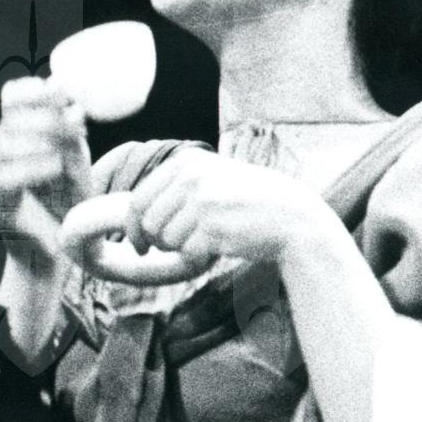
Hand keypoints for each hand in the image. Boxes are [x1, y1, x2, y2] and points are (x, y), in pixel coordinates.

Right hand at [0, 78, 93, 255]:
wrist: (60, 248)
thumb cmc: (67, 200)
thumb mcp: (76, 157)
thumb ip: (69, 127)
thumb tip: (64, 89)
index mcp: (16, 132)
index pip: (12, 97)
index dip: (34, 90)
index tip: (62, 93)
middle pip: (10, 118)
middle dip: (46, 118)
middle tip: (75, 126)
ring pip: (4, 144)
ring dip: (41, 141)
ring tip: (67, 151)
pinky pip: (6, 176)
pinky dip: (34, 167)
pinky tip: (56, 167)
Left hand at [123, 147, 325, 268]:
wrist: (289, 216)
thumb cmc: (247, 201)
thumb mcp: (210, 178)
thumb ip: (175, 188)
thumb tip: (132, 214)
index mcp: (185, 162)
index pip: (138, 199)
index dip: (133, 227)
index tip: (138, 245)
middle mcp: (190, 177)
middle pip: (148, 223)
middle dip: (157, 242)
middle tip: (178, 248)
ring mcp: (201, 202)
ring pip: (166, 240)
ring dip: (181, 249)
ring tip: (207, 241)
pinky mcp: (212, 227)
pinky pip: (187, 253)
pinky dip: (198, 258)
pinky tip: (219, 248)